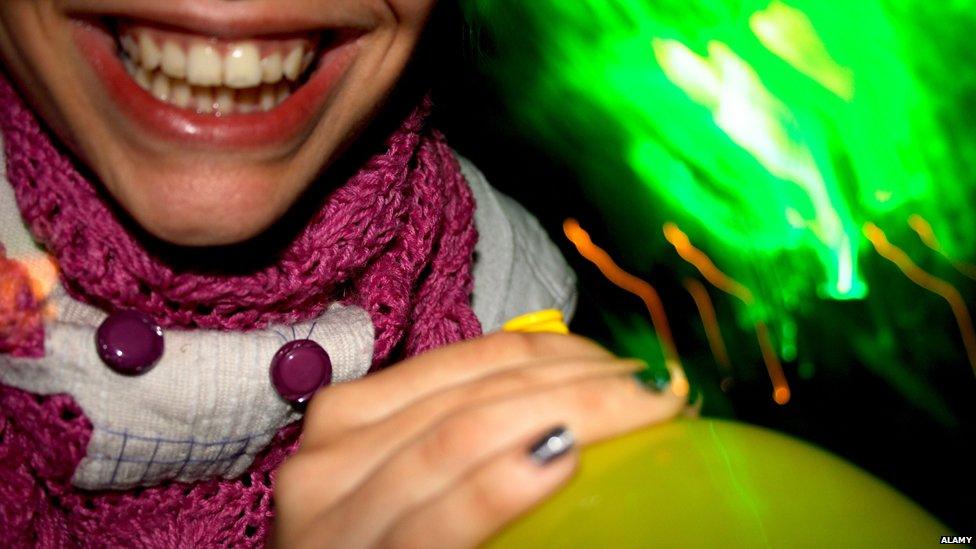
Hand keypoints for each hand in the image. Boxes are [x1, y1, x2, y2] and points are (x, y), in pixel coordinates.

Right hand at [273, 332, 684, 547]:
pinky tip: (560, 457)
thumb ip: (465, 440)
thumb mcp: (410, 484)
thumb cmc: (390, 545)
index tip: (630, 367)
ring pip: (464, 432)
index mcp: (354, 414)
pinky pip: (440, 513)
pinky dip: (502, 482)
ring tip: (643, 414)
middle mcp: (333, 445)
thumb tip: (571, 415)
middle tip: (657, 391)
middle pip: (477, 391)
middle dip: (580, 382)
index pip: (476, 360)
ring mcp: (335, 506)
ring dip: (570, 413)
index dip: (563, 353)